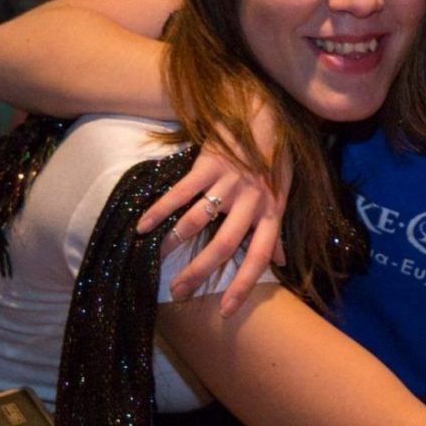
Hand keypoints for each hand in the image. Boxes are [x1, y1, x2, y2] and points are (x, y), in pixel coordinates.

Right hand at [137, 102, 289, 316]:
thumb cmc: (272, 160)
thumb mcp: (283, 196)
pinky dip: (160, 210)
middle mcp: (252, 200)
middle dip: (200, 272)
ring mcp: (230, 181)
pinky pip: (181, 193)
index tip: (225, 310)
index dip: (244, 285)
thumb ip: (276, 231)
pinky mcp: (209, 164)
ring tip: (156, 258)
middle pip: (224, 244)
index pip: (259, 256)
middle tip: (178, 292)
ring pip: (198, 220)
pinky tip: (143, 226)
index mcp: (271, 212)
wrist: (263, 115)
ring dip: (174, 242)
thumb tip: (280, 262)